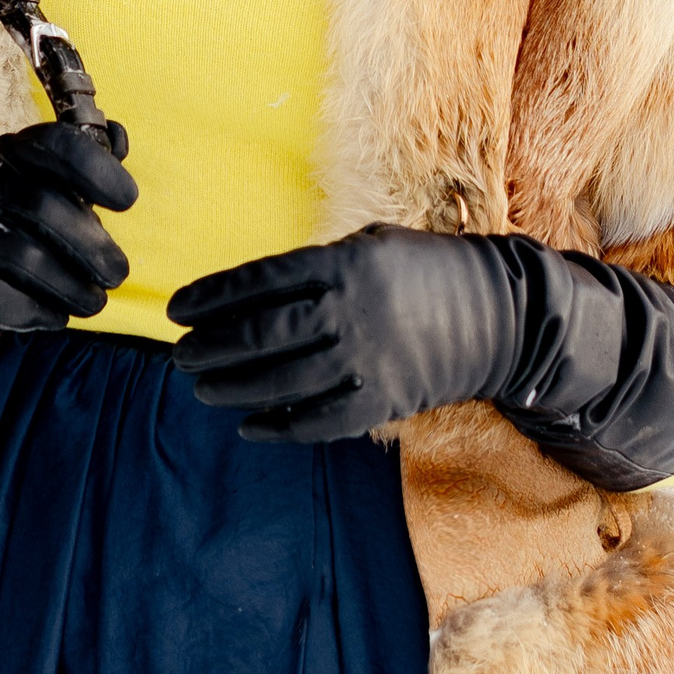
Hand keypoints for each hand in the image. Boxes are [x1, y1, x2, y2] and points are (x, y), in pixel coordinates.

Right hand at [0, 119, 137, 332]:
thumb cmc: (17, 208)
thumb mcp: (49, 175)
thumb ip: (89, 159)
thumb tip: (119, 138)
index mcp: (19, 151)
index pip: (57, 146)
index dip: (97, 170)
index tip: (127, 201)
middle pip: (43, 208)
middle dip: (91, 247)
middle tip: (117, 273)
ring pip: (21, 255)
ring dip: (69, 287)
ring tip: (94, 301)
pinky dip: (34, 310)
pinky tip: (56, 314)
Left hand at [169, 226, 523, 440]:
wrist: (497, 316)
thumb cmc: (423, 272)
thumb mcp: (371, 246)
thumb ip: (315, 267)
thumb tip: (249, 294)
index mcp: (342, 264)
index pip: (258, 282)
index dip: (211, 297)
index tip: (176, 309)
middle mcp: (350, 311)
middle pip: (261, 335)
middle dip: (210, 346)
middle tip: (178, 354)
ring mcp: (366, 360)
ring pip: (281, 381)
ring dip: (233, 387)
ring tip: (201, 386)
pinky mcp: (382, 401)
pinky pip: (319, 421)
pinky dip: (280, 427)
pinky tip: (249, 425)